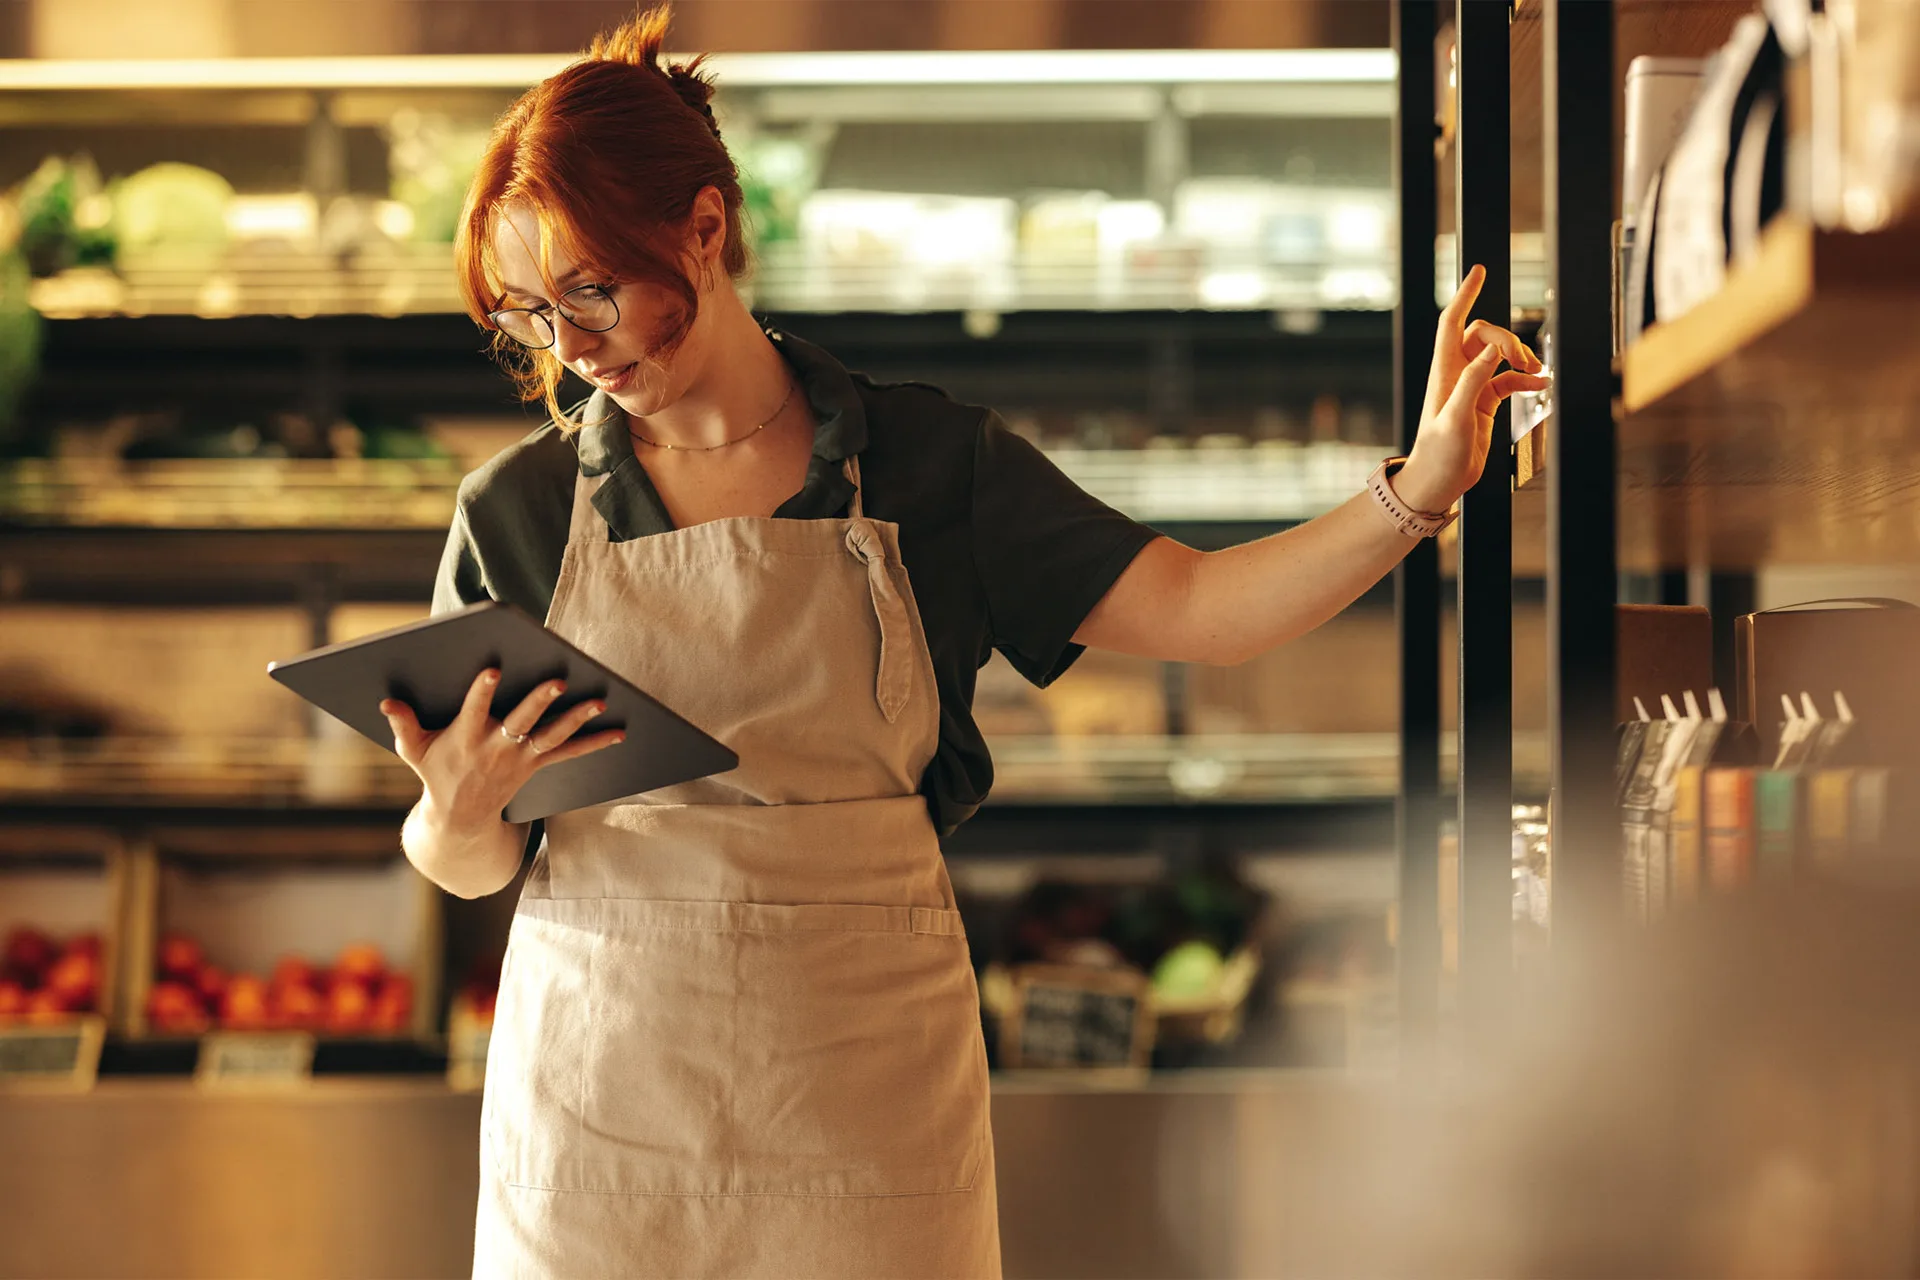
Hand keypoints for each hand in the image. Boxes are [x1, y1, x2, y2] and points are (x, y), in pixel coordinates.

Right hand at [379, 670, 624, 834]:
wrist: (460, 820)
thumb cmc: (436, 773)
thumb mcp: (414, 750)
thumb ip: (403, 724)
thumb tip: (386, 701)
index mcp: (465, 738)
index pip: (473, 710)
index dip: (483, 691)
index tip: (493, 669)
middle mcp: (496, 748)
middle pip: (520, 722)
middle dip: (538, 701)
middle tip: (557, 680)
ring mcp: (519, 758)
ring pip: (551, 736)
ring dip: (576, 719)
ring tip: (598, 701)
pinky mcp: (535, 765)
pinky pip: (569, 753)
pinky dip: (594, 743)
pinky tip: (619, 731)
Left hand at [1395, 264, 1553, 512]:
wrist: (1438, 482)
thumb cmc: (1438, 454)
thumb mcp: (1455, 418)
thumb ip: (1473, 382)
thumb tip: (1493, 350)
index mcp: (1444, 371)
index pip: (1452, 321)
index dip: (1465, 295)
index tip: (1479, 271)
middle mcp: (1457, 374)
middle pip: (1483, 334)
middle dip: (1507, 339)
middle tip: (1524, 360)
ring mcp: (1472, 387)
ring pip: (1499, 355)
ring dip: (1521, 357)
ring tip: (1538, 372)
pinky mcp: (1485, 402)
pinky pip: (1509, 380)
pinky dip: (1526, 380)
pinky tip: (1542, 385)